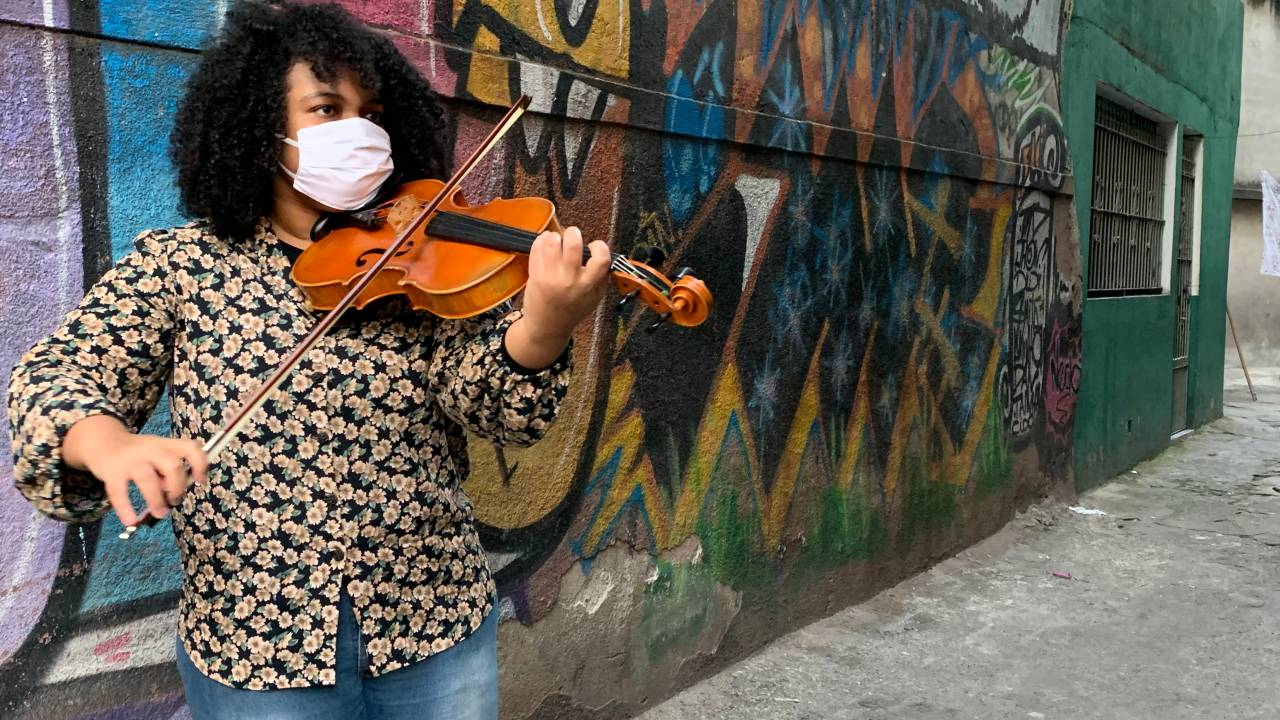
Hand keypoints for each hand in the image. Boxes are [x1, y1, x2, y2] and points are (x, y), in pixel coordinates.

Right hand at [64, 415, 208, 525]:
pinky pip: (119, 491)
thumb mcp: (155, 453)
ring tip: (160, 513)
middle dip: (177, 486)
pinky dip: (125, 508)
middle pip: (172, 465)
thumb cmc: (135, 453)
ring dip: (156, 499)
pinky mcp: (111, 471)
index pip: (189, 447)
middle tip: (174, 500)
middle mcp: (150, 449)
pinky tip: (130, 521)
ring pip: (148, 478)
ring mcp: (130, 459)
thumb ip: (166, 469)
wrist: (101, 441)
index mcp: (164, 444)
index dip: (200, 464)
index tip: (200, 481)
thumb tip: (174, 493)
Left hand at [507, 226, 609, 367]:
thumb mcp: (595, 298)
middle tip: (572, 235)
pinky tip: (546, 243)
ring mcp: (550, 277)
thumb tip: (604, 253)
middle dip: (573, 233)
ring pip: (551, 243)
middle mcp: (569, 280)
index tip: (593, 246)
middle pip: (572, 244)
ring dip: (555, 236)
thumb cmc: (573, 310)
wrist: (547, 326)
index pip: (601, 258)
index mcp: (588, 285)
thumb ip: (602, 277)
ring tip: (557, 240)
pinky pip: (537, 248)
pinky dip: (541, 240)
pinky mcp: (535, 275)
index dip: (599, 246)